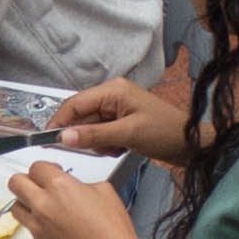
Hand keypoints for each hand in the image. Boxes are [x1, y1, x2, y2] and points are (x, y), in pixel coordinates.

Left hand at [4, 154, 146, 238]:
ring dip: (25, 202)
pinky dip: (35, 221)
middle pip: (15, 182)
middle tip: (39, 183)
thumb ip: (80, 183)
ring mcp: (39, 226)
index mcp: (59, 186)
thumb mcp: (104, 191)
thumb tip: (73, 185)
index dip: (46, 167)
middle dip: (27, 179)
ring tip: (41, 203)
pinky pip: (28, 226)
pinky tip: (51, 222)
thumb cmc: (113, 231)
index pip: (36, 167)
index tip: (53, 171)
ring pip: (15, 206)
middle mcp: (44, 205)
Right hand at [51, 76, 193, 166]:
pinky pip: (102, 134)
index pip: (74, 103)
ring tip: (118, 147)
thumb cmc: (166, 133)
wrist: (192, 144)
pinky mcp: (122, 122)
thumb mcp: (128, 134)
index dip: (59, 122)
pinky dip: (107, 145)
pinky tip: (122, 148)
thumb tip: (64, 137)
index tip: (46, 141)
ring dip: (98, 142)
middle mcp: (112, 95)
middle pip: (81, 116)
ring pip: (90, 128)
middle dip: (85, 136)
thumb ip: (94, 135)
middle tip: (100, 148)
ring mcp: (117, 109)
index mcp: (113, 90)